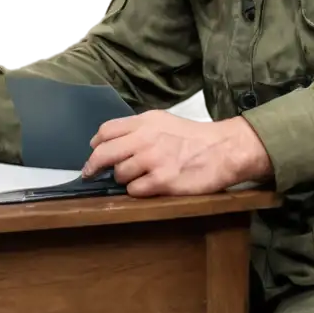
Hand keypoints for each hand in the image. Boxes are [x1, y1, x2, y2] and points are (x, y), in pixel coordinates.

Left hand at [81, 110, 272, 196]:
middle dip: (93, 166)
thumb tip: (109, 141)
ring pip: (119, 174)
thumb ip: (137, 129)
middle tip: (90, 174)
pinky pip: (134, 190)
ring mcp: (153, 160)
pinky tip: (148, 187)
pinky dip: (137, 191)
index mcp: (145, 122)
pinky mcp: (163, 181)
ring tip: (137, 178)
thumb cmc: (192, 137)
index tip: (93, 153)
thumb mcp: (163, 121)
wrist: (223, 149)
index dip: (96, 144)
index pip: (106, 131)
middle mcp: (146, 138)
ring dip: (123, 179)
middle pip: (104, 153)